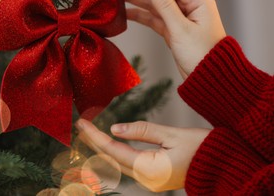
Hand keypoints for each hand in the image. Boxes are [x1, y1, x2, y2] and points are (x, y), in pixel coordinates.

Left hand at [76, 119, 209, 191]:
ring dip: (103, 147)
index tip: (82, 123)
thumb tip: (114, 129)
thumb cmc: (203, 148)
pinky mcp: (153, 177)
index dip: (95, 136)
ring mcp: (149, 181)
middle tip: (81, 126)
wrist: (224, 166)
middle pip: (112, 159)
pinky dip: (115, 152)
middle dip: (94, 142)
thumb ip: (142, 131)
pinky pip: (127, 165)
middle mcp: (146, 179)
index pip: (113, 150)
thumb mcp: (172, 135)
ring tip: (89, 132)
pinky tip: (108, 143)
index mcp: (150, 169)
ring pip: (118, 163)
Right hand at [120, 0, 225, 78]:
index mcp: (197, 1)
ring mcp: (180, 19)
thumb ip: (165, 7)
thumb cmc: (202, 55)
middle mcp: (188, 7)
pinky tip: (126, 12)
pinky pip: (154, 19)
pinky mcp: (173, 31)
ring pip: (154, 5)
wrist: (209, 79)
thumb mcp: (181, 29)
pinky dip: (141, 16)